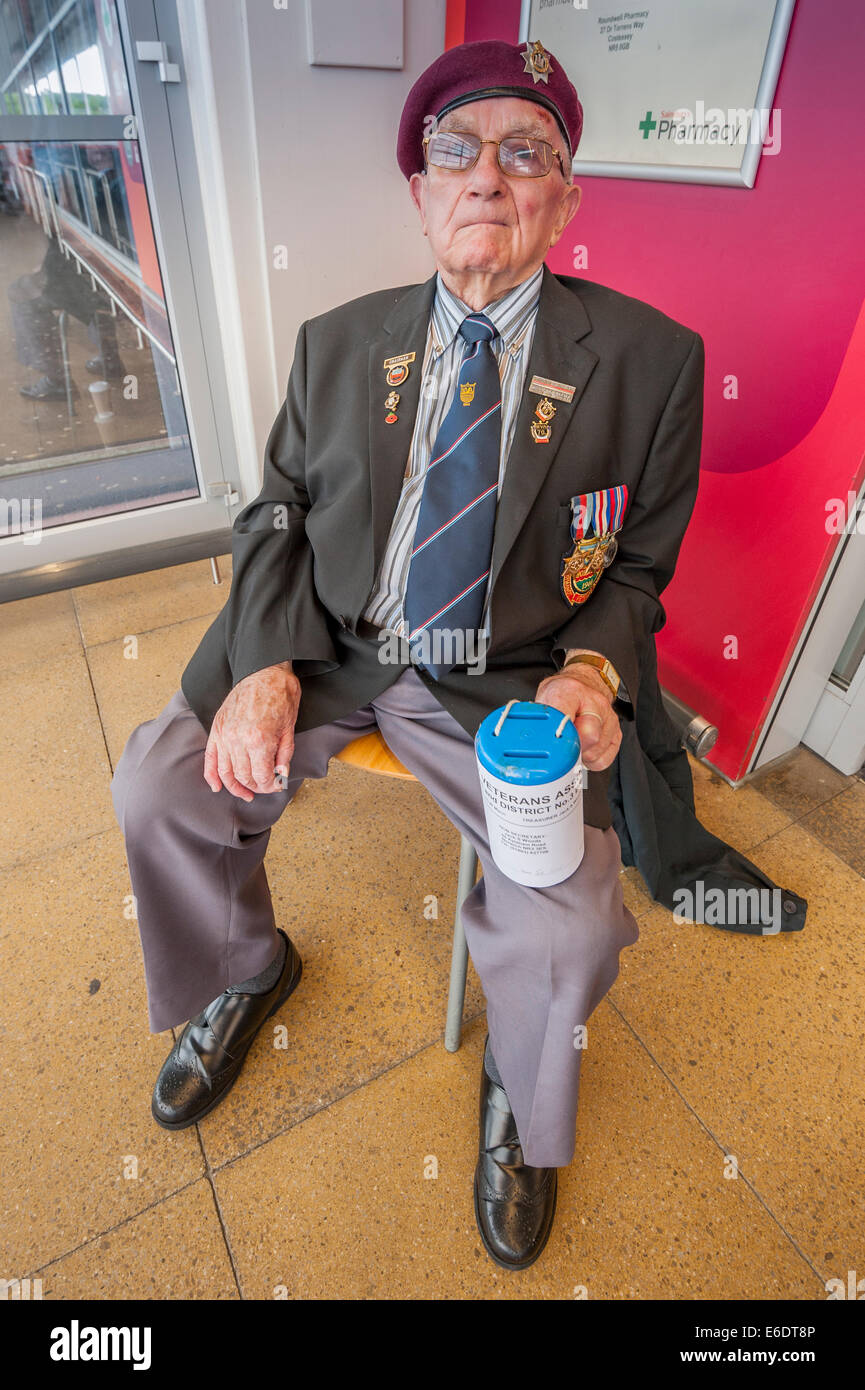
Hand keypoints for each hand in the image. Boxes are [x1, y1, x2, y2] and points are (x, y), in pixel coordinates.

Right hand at [204, 662, 300, 801]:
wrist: (264, 672)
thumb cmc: (281, 697)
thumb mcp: (290, 728)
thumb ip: (284, 756)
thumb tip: (280, 776)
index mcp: (259, 741)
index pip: (261, 776)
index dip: (270, 786)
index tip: (276, 786)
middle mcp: (238, 740)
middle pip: (243, 776)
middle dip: (255, 786)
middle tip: (265, 787)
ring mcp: (224, 734)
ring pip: (226, 771)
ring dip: (234, 787)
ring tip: (245, 793)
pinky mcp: (217, 728)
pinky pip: (210, 758)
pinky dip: (211, 775)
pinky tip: (217, 787)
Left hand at [534, 665, 621, 771]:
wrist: (583, 684)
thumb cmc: (563, 694)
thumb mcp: (544, 698)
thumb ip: (540, 719)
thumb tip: (532, 742)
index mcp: (572, 692)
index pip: (567, 719)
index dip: (559, 738)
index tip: (553, 747)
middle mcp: (596, 703)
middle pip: (588, 737)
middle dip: (572, 748)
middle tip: (562, 745)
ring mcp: (609, 718)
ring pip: (595, 752)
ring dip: (581, 755)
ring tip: (573, 743)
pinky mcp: (616, 733)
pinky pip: (604, 760)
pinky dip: (592, 760)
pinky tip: (585, 749)